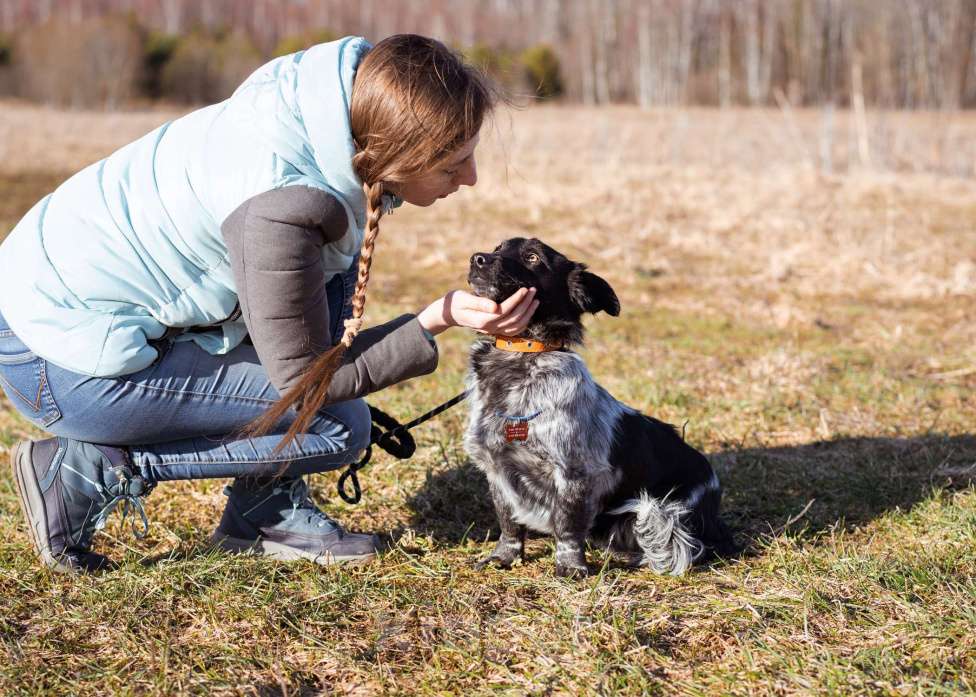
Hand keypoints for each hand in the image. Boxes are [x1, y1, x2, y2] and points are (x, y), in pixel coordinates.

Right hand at [417, 288, 538, 336]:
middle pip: (514, 318)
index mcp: (482, 319)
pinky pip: (513, 331)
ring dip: (528, 314)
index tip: (524, 289)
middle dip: (526, 304)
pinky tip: (529, 313)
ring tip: (535, 301)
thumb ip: (479, 303)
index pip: (505, 310)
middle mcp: (489, 328)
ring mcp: (493, 331)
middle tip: (533, 291)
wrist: (449, 314)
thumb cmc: (455, 302)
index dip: (516, 300)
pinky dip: (524, 323)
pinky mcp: (495, 330)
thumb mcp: (463, 299)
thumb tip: (495, 307)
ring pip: (516, 327)